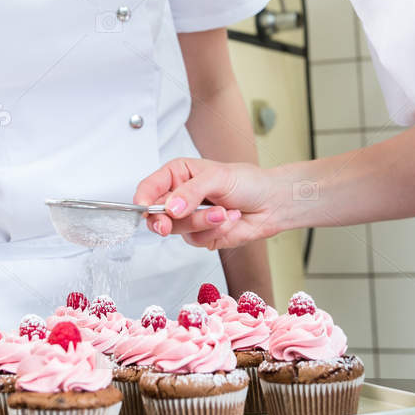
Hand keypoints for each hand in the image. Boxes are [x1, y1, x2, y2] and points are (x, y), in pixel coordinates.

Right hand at [134, 158, 282, 249]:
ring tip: (223, 212)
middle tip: (166, 223)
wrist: (271, 203)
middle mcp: (180, 197)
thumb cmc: (247, 182)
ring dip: (202, 222)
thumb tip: (171, 207)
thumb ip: (192, 191)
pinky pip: (197, 240)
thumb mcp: (218, 177)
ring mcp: (189, 218)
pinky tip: (230, 219)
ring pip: (178, 229)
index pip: (150, 187)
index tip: (142, 206)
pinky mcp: (201, 236)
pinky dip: (215, 231)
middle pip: (156, 213)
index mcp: (178, 175)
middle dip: (164, 219)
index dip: (143, 198)